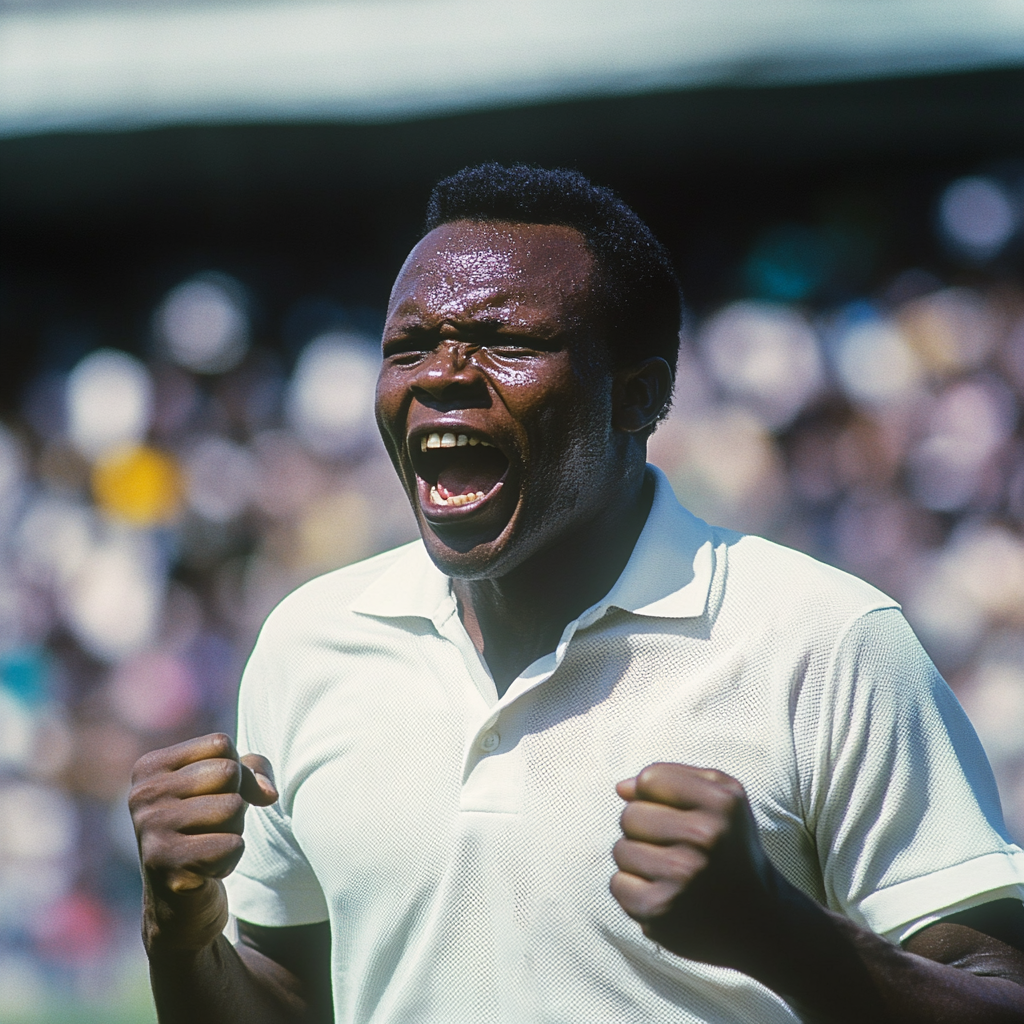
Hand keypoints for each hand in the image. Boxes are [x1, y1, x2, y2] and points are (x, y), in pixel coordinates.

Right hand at [129, 733, 277, 954]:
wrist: (180, 904)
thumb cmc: (208, 829)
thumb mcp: (231, 787)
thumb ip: (255, 770)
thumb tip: (268, 793)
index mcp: (150, 768)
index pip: (221, 744)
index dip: (237, 771)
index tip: (216, 796)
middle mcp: (142, 795)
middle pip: (228, 772)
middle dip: (236, 801)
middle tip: (212, 826)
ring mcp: (150, 831)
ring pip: (232, 808)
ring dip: (233, 831)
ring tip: (208, 846)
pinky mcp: (166, 866)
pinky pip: (231, 845)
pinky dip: (230, 859)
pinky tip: (206, 870)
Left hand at [610, 762, 780, 971]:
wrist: (760, 919)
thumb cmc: (732, 848)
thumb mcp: (724, 799)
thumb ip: (674, 778)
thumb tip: (620, 788)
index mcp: (721, 802)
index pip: (649, 779)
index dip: (653, 795)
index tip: (673, 813)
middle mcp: (703, 837)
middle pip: (630, 815)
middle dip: (643, 828)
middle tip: (673, 847)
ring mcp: (681, 876)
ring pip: (621, 850)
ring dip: (638, 860)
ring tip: (670, 872)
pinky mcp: (660, 910)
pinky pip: (618, 884)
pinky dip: (634, 890)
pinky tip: (664, 894)